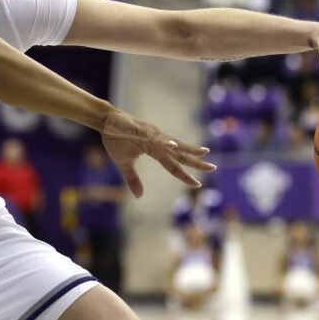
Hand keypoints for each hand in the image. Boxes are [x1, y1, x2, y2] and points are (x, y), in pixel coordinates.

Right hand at [101, 109, 215, 197]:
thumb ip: (133, 179)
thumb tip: (139, 197)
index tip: (198, 184)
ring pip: (172, 143)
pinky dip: (164, 140)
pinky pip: (153, 136)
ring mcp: (151, 135)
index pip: (173, 165)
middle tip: (213, 168)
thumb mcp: (124, 164)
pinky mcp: (141, 129)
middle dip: (196, 161)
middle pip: (180, 154)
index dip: (185, 175)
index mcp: (155, 151)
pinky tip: (173, 145)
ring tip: (202, 153)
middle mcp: (157, 142)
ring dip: (187, 148)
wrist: (105, 122)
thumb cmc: (116, 139)